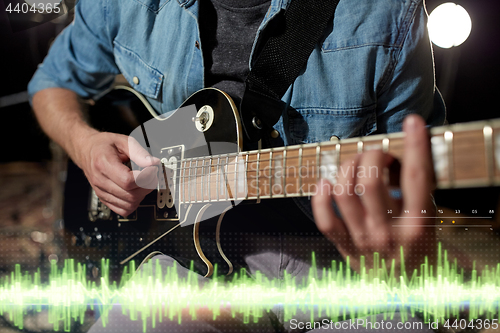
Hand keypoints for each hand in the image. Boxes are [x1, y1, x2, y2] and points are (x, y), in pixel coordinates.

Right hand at [75, 131, 159, 216]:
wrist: (87, 150)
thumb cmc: (103, 145)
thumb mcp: (122, 140)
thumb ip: (138, 152)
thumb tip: (152, 162)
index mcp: (103, 164)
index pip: (127, 181)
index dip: (145, 177)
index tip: (152, 169)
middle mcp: (100, 181)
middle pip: (130, 195)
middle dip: (147, 186)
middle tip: (152, 175)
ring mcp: (101, 192)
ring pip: (129, 205)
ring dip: (142, 195)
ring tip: (145, 182)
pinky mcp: (104, 198)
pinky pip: (123, 210)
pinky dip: (134, 204)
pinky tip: (136, 191)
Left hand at [312, 115, 435, 273]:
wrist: (409, 293)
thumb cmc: (422, 253)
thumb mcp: (432, 224)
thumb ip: (419, 195)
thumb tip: (403, 158)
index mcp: (418, 226)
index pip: (417, 178)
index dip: (414, 146)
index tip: (412, 124)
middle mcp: (388, 234)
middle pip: (371, 181)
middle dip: (372, 155)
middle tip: (377, 152)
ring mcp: (363, 241)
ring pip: (344, 194)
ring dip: (346, 169)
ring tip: (354, 163)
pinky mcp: (345, 248)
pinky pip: (325, 220)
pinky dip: (320, 198)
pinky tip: (325, 182)